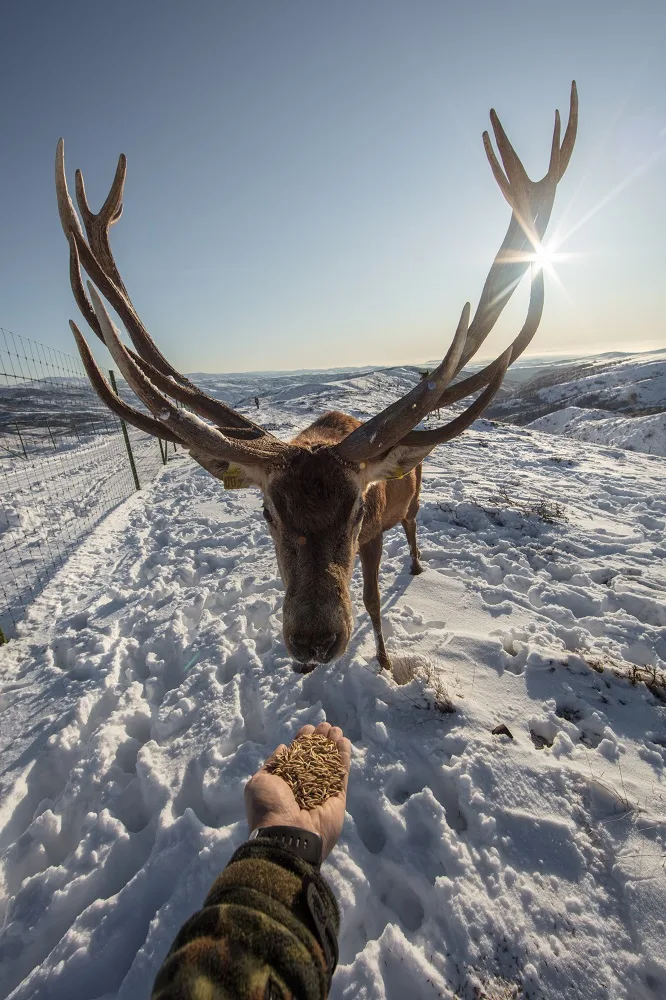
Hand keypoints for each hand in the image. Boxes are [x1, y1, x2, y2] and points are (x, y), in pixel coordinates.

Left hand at [244, 722, 350, 859]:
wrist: (286, 835)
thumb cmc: (269, 807)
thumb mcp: (260, 782)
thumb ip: (273, 764)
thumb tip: (283, 748)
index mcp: (284, 783)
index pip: (296, 757)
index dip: (302, 741)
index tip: (308, 728)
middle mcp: (303, 786)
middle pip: (315, 758)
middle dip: (320, 741)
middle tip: (325, 726)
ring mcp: (322, 791)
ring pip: (330, 764)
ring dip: (333, 746)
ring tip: (336, 729)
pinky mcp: (337, 797)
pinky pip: (341, 775)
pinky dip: (344, 758)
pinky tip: (344, 741)